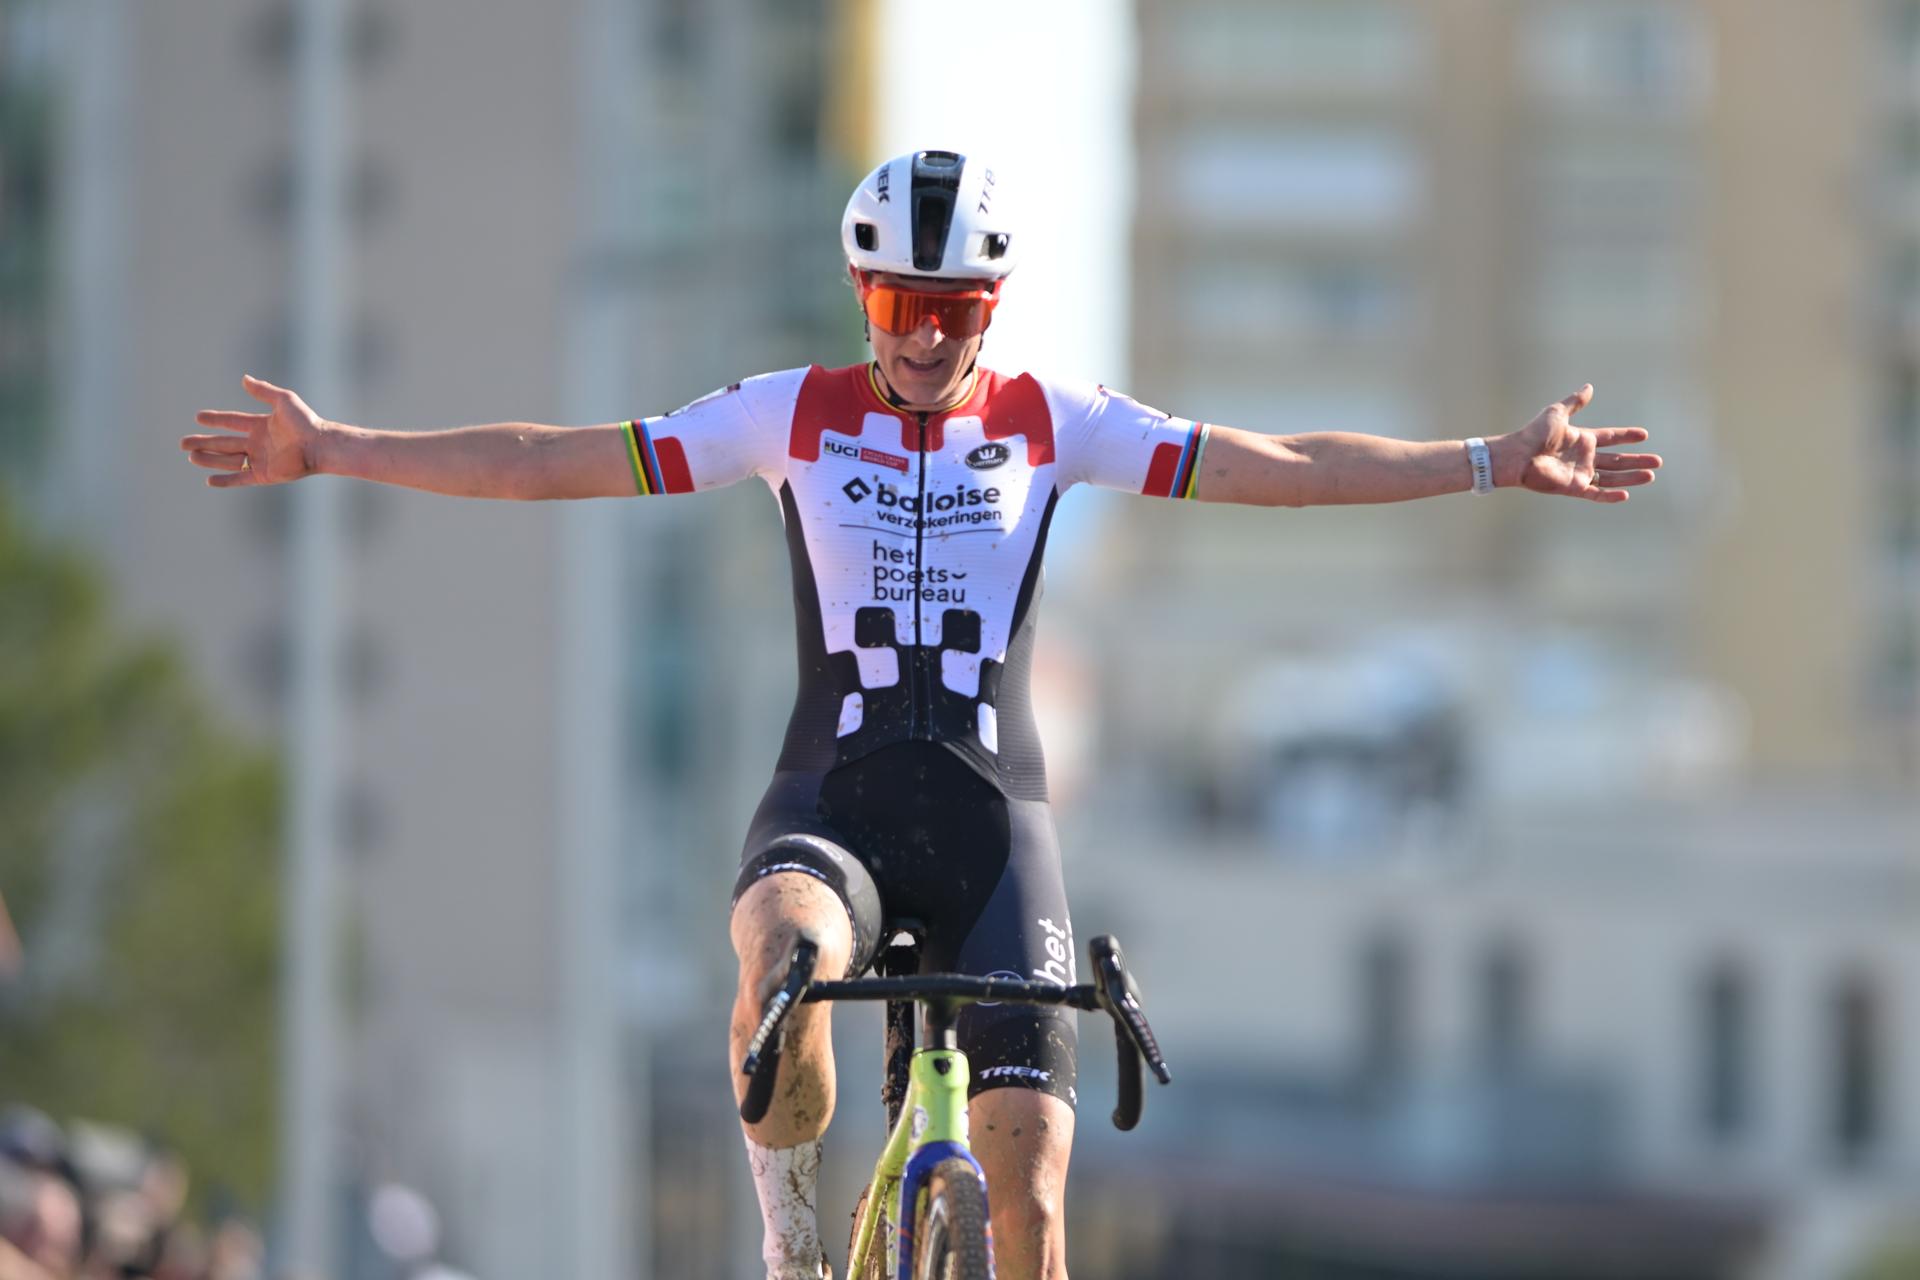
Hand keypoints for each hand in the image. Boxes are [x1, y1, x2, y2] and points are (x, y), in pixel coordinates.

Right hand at [181, 375, 326, 487]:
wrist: (319, 445)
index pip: (232, 422)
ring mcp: (261, 460)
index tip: (198, 417)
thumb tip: (244, 378)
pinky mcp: (264, 475)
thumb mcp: (283, 400)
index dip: (216, 419)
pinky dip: (226, 480)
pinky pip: (241, 478)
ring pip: (228, 460)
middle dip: (204, 442)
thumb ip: (263, 390)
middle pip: (225, 443)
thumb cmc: (305, 421)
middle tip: (183, 443)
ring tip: (191, 456)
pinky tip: (209, 480)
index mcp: (261, 425)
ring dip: (209, 458)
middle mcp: (259, 443)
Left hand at [1496, 384, 1660, 502]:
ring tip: (1650, 476)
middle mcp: (1583, 457)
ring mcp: (1579, 473)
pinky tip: (1626, 495)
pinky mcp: (1573, 488)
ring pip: (1612, 477)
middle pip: (1616, 460)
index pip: (1610, 437)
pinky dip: (1609, 496)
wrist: (1518, 455)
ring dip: (1631, 477)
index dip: (1626, 436)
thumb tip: (1589, 386)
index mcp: (1581, 439)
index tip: (1644, 435)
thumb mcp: (1557, 413)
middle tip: (1658, 461)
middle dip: (1636, 461)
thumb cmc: (1534, 433)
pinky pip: (1596, 493)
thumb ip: (1575, 402)